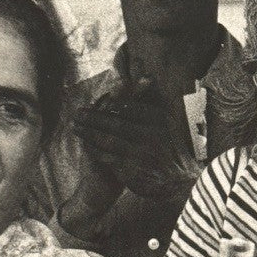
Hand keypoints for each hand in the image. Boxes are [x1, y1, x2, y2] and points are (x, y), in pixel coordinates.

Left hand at [74, 77, 199, 202]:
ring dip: (89, 133)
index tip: (98, 102)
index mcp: (160, 119)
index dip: (110, 103)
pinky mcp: (132, 171)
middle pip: (115, 122)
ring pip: (108, 140)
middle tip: (78, 113)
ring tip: (76, 126)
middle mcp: (151, 136)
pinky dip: (94, 150)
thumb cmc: (172, 148)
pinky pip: (107, 157)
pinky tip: (86, 146)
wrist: (180, 182)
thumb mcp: (169, 121)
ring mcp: (141, 154)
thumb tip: (144, 74)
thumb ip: (153, 99)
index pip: (129, 107)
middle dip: (93, 117)